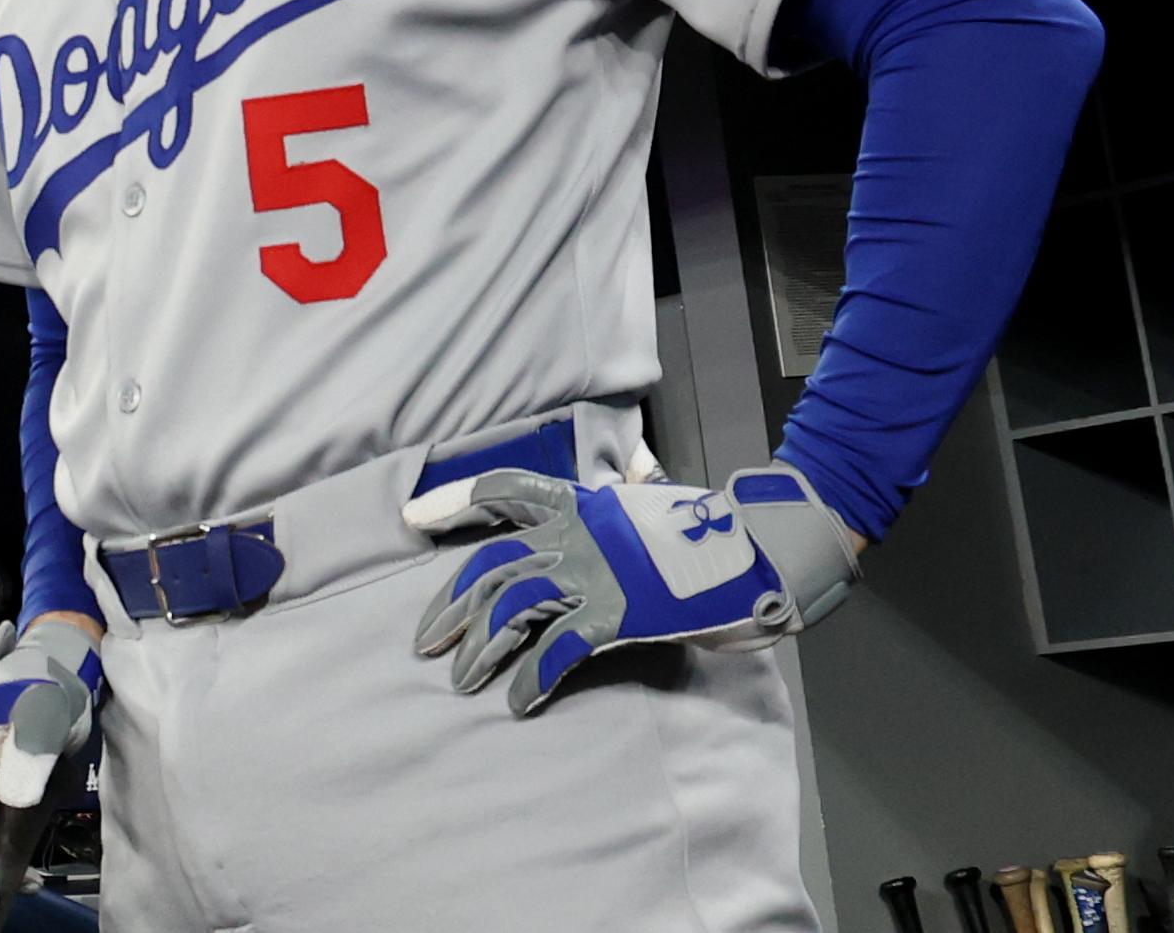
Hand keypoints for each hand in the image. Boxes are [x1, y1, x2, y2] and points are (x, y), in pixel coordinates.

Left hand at [404, 464, 860, 717]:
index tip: (414, 518)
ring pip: (512, 610)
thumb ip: (627, 493)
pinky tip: (519, 702)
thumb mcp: (654, 501)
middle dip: (452, 607)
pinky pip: (557, 650)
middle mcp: (577, 536)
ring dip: (482, 649)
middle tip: (427, 642)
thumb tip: (629, 471)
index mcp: (581, 503)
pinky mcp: (616, 616)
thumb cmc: (709, 532)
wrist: (759, 552)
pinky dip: (532, 679)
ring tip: (463, 680)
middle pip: (492, 568)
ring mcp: (594, 575)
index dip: (456, 503)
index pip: (506, 490)